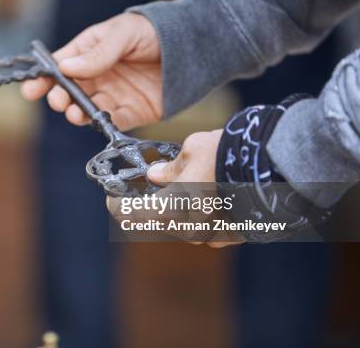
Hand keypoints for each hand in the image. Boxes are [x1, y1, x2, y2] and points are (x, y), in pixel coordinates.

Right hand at [20, 13, 162, 130]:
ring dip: (77, 113)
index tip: (31, 89)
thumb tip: (66, 68)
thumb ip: (98, 53)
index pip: (59, 67)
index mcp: (88, 52)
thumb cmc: (152, 31)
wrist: (191, 45)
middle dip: (59, 98)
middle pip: (69, 92)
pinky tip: (99, 120)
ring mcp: (112, 95)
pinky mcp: (131, 112)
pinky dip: (104, 123)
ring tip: (73, 112)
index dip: (43, 79)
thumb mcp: (123, 34)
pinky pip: (114, 120)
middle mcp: (96, 77)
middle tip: (58, 100)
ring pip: (87, 109)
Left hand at [107, 129, 242, 247]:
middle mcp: (188, 229)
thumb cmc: (226, 155)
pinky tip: (207, 196)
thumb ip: (169, 168)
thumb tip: (156, 175)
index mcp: (169, 210)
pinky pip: (207, 228)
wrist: (274, 166)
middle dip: (149, 205)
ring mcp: (211, 236)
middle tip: (148, 188)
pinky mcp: (232, 236)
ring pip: (182, 227)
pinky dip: (201, 215)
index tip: (113, 197)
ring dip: (177, 210)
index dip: (117, 206)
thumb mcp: (189, 151)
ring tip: (182, 187)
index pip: (128, 216)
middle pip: (156, 223)